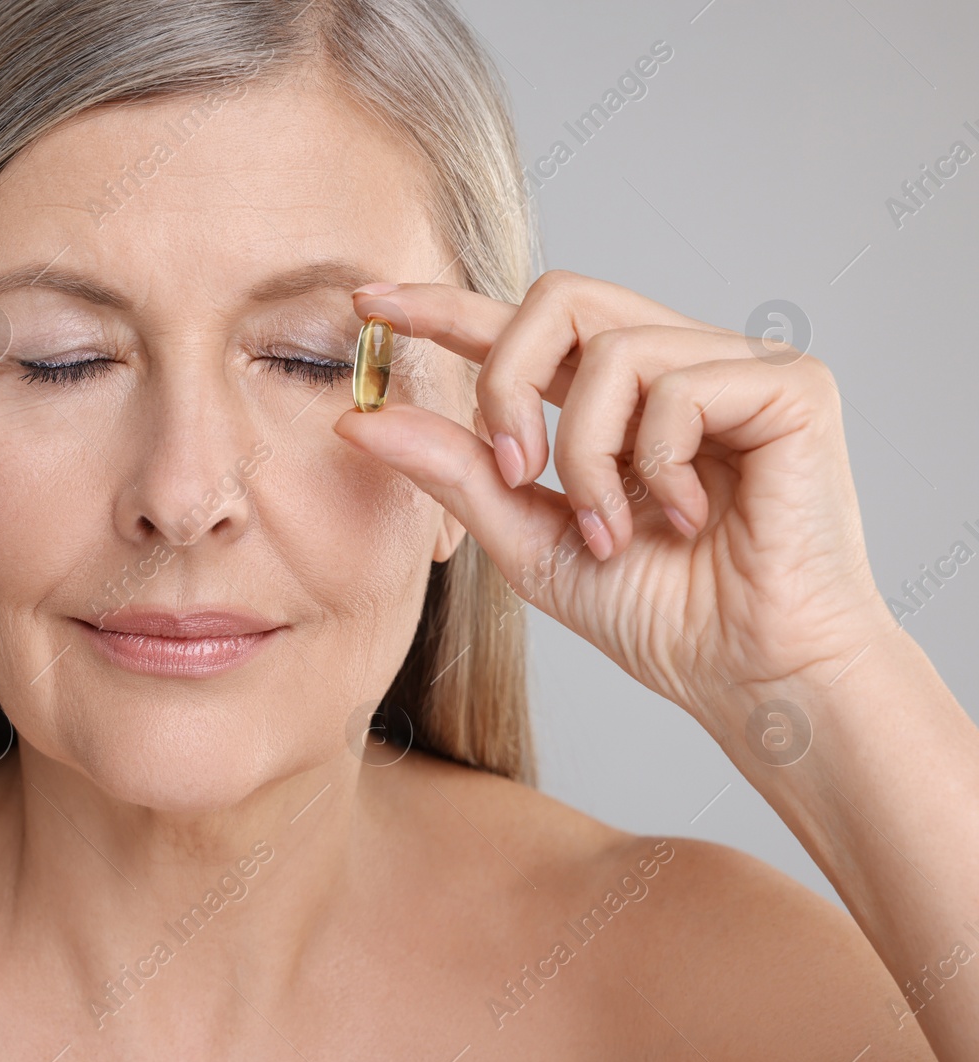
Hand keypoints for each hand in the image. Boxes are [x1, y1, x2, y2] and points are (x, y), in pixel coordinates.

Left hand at [334, 271, 899, 732]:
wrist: (750, 674)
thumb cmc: (659, 614)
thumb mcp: (528, 539)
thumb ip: (453, 472)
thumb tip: (359, 419)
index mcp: (616, 397)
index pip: (524, 325)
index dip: (447, 306)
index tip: (370, 302)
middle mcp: (676, 362)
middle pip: (557, 299)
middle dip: (507, 381)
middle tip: (513, 469)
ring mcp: (737, 367)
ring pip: (608, 349)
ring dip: (585, 455)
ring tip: (613, 529)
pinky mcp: (791, 387)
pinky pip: (679, 384)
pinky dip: (657, 464)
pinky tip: (685, 517)